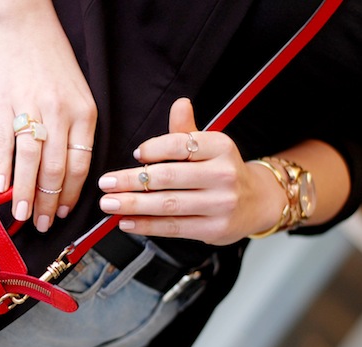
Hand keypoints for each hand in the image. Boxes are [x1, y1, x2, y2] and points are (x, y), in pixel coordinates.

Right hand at [0, 1, 96, 231]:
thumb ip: (76, 134)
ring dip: (25, 193)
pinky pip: (3, 143)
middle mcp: (60, 114)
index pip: (80, 166)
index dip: (71, 195)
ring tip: (22, 214)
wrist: (26, 28)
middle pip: (55, 170)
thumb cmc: (53, 65)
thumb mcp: (80, 97)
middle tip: (43, 224)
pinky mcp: (4, 103)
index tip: (64, 213)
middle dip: (49, 203)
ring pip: (30, 162)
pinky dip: (1, 168)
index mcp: (84, 114)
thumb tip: (67, 177)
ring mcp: (31, 109)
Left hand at [98, 98, 286, 244]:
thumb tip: (180, 103)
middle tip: (105, 183)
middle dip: (131, 181)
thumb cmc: (222, 171)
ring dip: (133, 204)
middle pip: (169, 177)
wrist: (257, 202)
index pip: (181, 144)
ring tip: (109, 203)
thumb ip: (187, 131)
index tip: (135, 154)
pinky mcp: (215, 229)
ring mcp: (221, 204)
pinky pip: (174, 227)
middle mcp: (223, 174)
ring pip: (168, 204)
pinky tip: (127, 222)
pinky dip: (147, 225)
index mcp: (221, 147)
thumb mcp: (210, 147)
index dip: (154, 148)